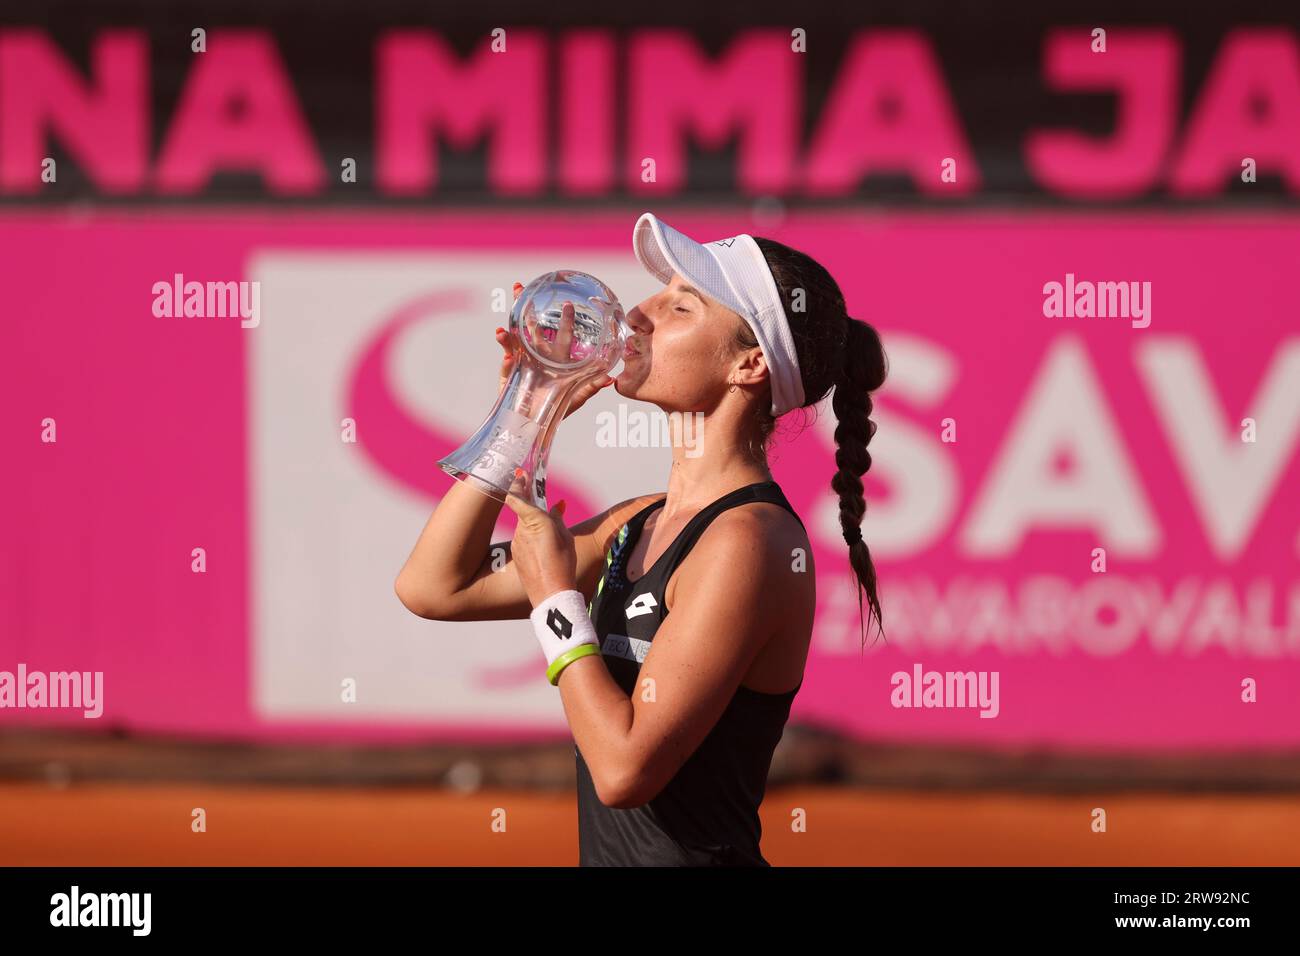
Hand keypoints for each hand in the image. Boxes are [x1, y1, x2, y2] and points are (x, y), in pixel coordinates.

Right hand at [495, 282, 616, 418]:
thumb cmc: (556, 410)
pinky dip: (505, 350)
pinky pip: (506, 359)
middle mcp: (539, 356)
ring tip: (506, 318)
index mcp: (556, 359)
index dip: (563, 319)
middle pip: (532, 327)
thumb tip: (610, 378)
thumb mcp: (576, 398)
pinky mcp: (509, 373)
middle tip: (521, 288)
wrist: (534, 424)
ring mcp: (523, 362)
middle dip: (527, 309)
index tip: (567, 302)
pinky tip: (503, 341)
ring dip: (511, 327)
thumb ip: (591, 388)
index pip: (561, 334)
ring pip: (515, 338)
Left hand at [501, 483, 577, 606]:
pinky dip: (531, 538)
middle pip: (523, 511)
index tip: (520, 475)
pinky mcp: (515, 553)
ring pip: (524, 526)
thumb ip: (558, 519)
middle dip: (532, 507)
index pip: (517, 497)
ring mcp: (516, 542)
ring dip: (533, 525)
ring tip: (549, 535)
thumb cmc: (563, 565)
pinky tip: (543, 549)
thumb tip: (557, 506)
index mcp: (535, 521)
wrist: (550, 594)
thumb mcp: (566, 538)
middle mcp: (522, 529)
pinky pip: (522, 539)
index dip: (517, 484)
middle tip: (540, 501)